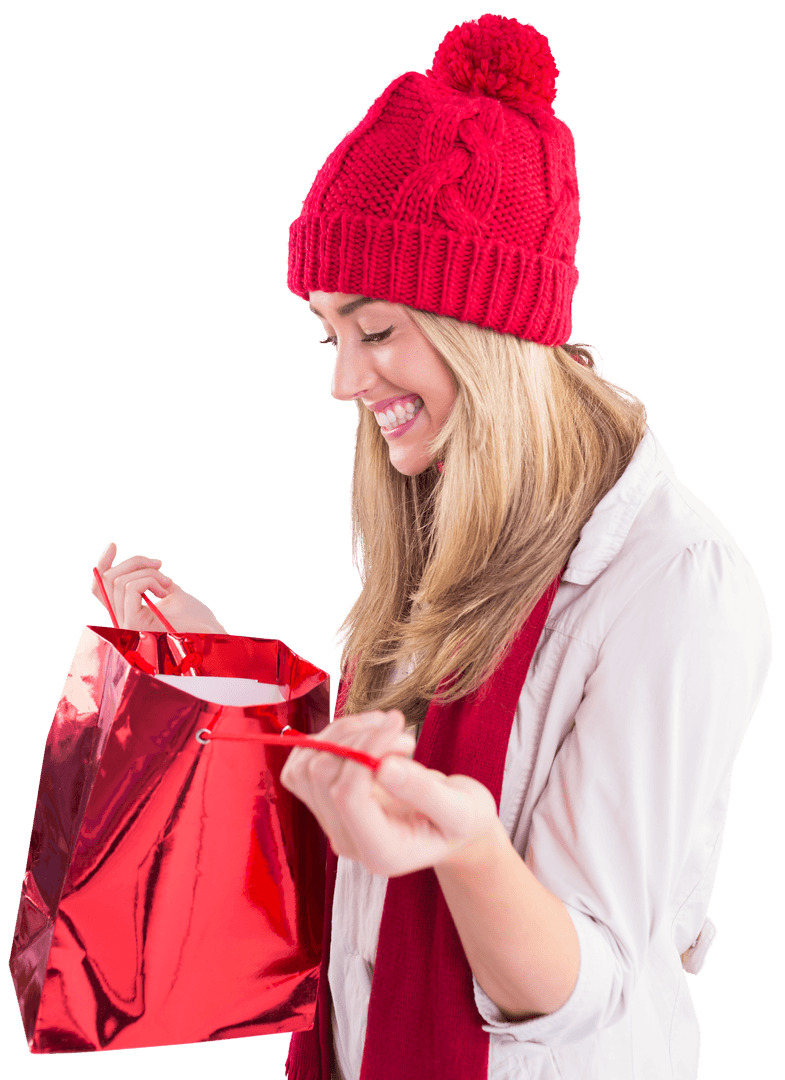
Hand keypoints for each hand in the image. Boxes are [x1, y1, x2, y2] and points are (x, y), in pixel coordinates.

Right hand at [91, 541, 226, 632]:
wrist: (208, 633)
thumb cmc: (194, 616)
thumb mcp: (169, 591)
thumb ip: (151, 581)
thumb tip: (139, 564)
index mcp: (128, 612)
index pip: (100, 589)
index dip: (103, 565)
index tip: (113, 545)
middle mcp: (121, 619)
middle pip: (108, 580)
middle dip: (134, 562)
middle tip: (160, 564)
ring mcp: (125, 623)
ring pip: (120, 581)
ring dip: (148, 572)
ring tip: (167, 582)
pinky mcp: (133, 623)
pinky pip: (130, 588)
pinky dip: (149, 580)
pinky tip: (166, 590)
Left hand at [279, 709, 501, 877]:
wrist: (452, 827)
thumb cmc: (461, 820)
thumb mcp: (462, 809)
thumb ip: (425, 792)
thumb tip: (383, 766)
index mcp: (380, 851)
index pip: (347, 796)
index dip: (366, 750)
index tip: (398, 724)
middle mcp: (346, 840)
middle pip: (320, 775)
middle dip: (357, 736)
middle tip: (399, 725)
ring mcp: (331, 822)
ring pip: (305, 765)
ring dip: (341, 732)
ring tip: (383, 726)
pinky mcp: (325, 801)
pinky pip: (302, 765)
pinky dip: (328, 739)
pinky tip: (364, 733)